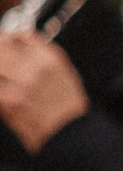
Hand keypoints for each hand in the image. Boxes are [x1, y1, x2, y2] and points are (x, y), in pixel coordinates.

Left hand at [0, 29, 89, 152]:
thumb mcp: (64, 73)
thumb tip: (19, 44)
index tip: (4, 42)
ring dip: (0, 71)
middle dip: (0, 52)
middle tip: (3, 61)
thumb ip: (41, 56)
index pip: (21, 36)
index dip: (7, 38)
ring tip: (5, 78)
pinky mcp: (9, 101)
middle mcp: (36, 68)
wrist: (68, 134)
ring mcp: (21, 84)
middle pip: (2, 47)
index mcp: (52, 59)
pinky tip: (5, 93)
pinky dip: (0, 88)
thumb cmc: (67, 107)